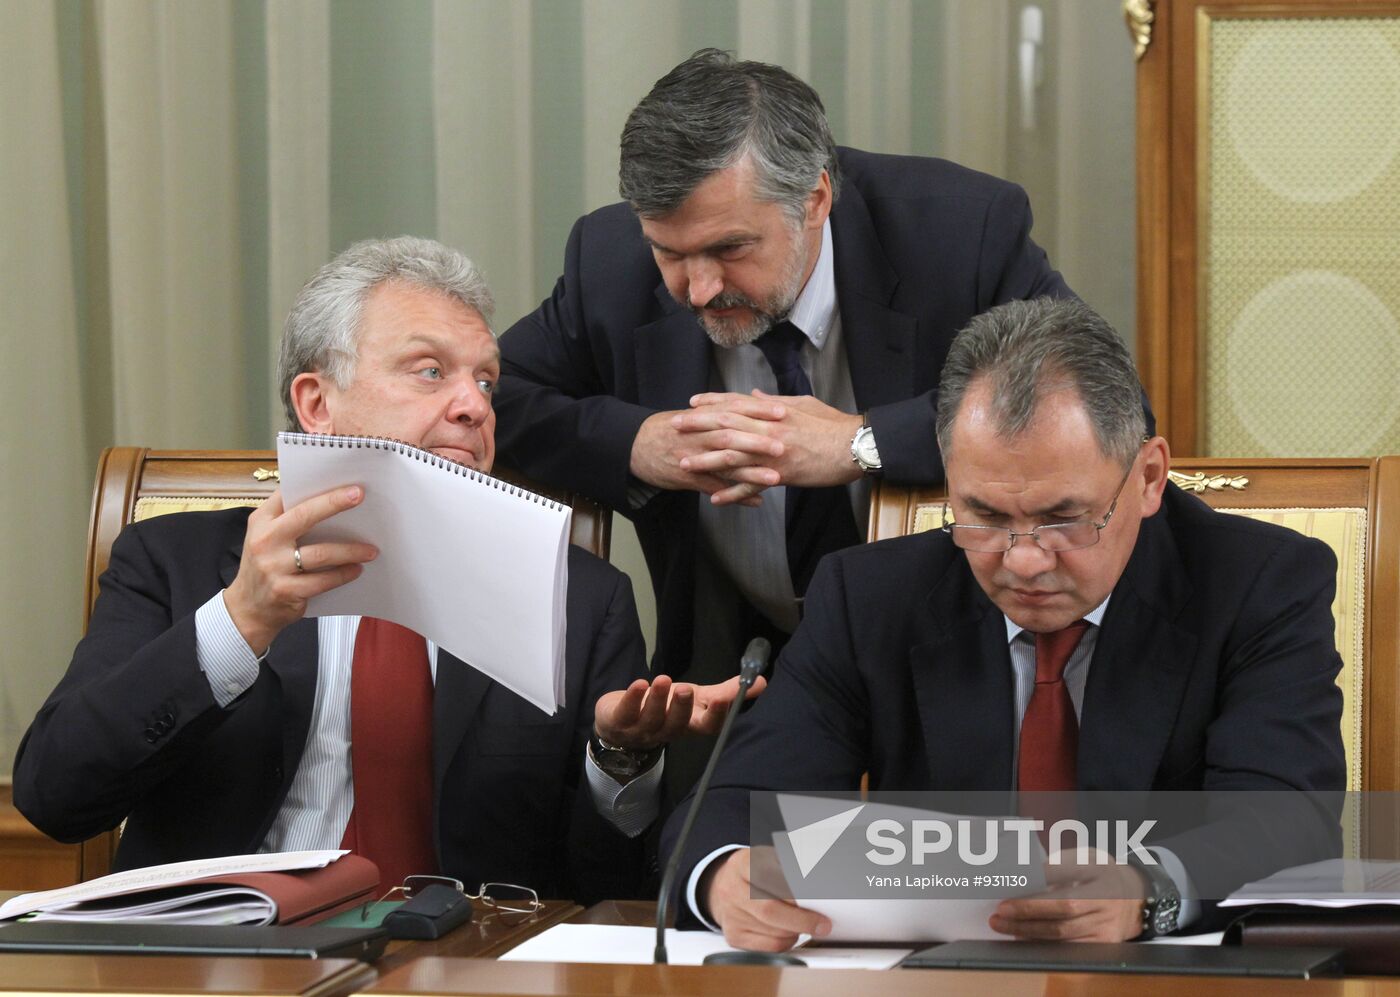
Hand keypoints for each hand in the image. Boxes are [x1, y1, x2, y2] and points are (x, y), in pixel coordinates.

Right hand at [222, 486, 377, 654]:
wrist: (247, 609)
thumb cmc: (264, 566)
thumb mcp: (265, 537)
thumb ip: (287, 518)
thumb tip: (329, 499)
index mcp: (261, 521)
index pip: (287, 495)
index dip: (316, 487)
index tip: (342, 480)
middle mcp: (264, 541)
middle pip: (304, 516)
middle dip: (334, 503)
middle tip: (359, 495)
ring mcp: (273, 567)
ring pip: (321, 553)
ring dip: (350, 551)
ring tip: (371, 550)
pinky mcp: (285, 591)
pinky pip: (323, 581)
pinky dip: (343, 575)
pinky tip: (356, 570)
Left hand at [593, 673, 768, 749]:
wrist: (621, 721)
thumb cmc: (665, 708)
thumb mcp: (697, 698)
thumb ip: (725, 692)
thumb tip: (761, 681)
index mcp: (689, 726)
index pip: (707, 727)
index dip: (717, 716)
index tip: (725, 699)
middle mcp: (666, 731)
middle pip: (676, 725)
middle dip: (682, 708)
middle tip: (686, 689)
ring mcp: (641, 729)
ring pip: (651, 718)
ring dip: (658, 699)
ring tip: (664, 679)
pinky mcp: (619, 721)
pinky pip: (626, 712)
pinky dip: (633, 697)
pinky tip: (639, 684)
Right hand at [629, 407, 781, 505]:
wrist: (634, 445)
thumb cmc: (667, 429)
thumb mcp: (692, 415)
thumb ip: (720, 409)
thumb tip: (749, 401)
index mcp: (703, 417)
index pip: (734, 410)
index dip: (758, 411)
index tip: (783, 411)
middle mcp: (699, 435)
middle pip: (731, 436)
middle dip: (758, 441)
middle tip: (783, 445)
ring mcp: (693, 457)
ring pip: (724, 464)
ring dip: (751, 472)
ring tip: (776, 478)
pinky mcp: (688, 477)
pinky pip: (714, 488)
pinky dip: (735, 496)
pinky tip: (756, 502)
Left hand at [676, 391, 862, 501]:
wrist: (855, 446)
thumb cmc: (834, 424)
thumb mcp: (804, 404)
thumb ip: (775, 400)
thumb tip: (755, 393)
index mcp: (775, 410)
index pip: (736, 403)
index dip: (712, 402)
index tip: (692, 403)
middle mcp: (769, 429)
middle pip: (726, 425)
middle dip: (698, 425)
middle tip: (675, 427)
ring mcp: (773, 453)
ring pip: (732, 455)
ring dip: (705, 460)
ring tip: (684, 463)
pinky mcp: (782, 474)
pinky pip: (751, 485)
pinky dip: (732, 493)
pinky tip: (714, 498)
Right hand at [702, 848, 829, 951]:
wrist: (725, 887)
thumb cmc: (754, 873)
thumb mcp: (767, 858)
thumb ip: (788, 867)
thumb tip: (817, 880)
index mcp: (742, 864)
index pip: (767, 876)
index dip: (792, 889)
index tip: (817, 898)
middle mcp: (732, 890)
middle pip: (769, 910)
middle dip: (801, 920)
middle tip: (822, 924)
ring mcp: (730, 915)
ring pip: (773, 932)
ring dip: (796, 930)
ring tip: (806, 923)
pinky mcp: (734, 936)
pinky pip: (769, 946)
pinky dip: (787, 942)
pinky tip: (791, 932)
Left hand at [989, 849, 1146, 941]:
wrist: (1134, 897)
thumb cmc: (1098, 874)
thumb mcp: (1083, 857)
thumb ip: (1057, 864)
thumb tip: (1021, 876)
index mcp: (1098, 870)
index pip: (1065, 872)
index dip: (1037, 877)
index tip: (1011, 878)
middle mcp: (1106, 898)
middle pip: (1064, 907)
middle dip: (1028, 910)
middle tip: (1001, 910)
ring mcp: (1107, 923)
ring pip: (1063, 931)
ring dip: (1029, 930)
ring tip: (1003, 924)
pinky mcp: (1105, 943)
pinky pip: (1069, 946)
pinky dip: (1043, 943)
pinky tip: (1024, 937)